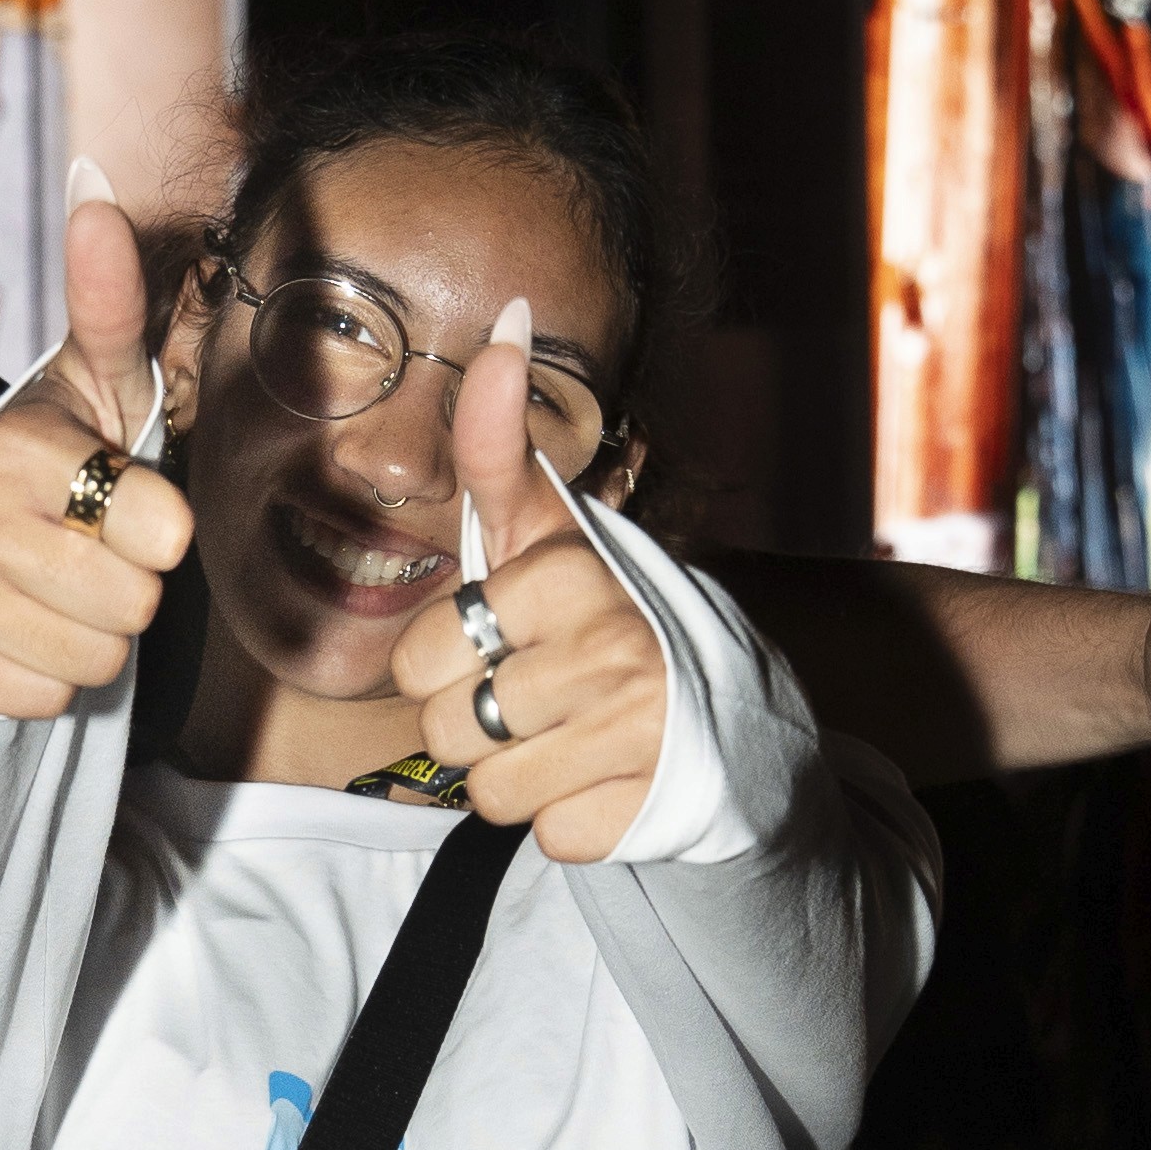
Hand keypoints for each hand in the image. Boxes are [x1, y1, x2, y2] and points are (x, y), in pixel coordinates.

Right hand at [0, 168, 191, 715]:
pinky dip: (42, 677)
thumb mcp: (95, 382)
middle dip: (129, 588)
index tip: (123, 500)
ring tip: (55, 590)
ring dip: (91, 638)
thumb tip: (95, 183)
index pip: (162, 531)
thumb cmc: (56, 461)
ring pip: (91, 663)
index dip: (161, 528)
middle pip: (132, 605)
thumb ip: (111, 299)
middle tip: (89, 550)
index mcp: (17, 444)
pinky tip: (15, 629)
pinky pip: (42, 700)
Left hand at [383, 306, 669, 858]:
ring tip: (567, 736)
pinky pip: (545, 835)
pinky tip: (603, 779)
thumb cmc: (603, 620)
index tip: (507, 642)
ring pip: (488, 791)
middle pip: (445, 729)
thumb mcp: (548, 533)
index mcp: (570, 578)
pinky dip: (564, 818)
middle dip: (473, 724)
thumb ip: (502, 443)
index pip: (422, 657)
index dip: (446, 662)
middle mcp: (608, 652)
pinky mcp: (645, 814)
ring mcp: (633, 738)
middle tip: (535, 697)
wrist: (727, 722)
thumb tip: (506, 314)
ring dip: (514, 775)